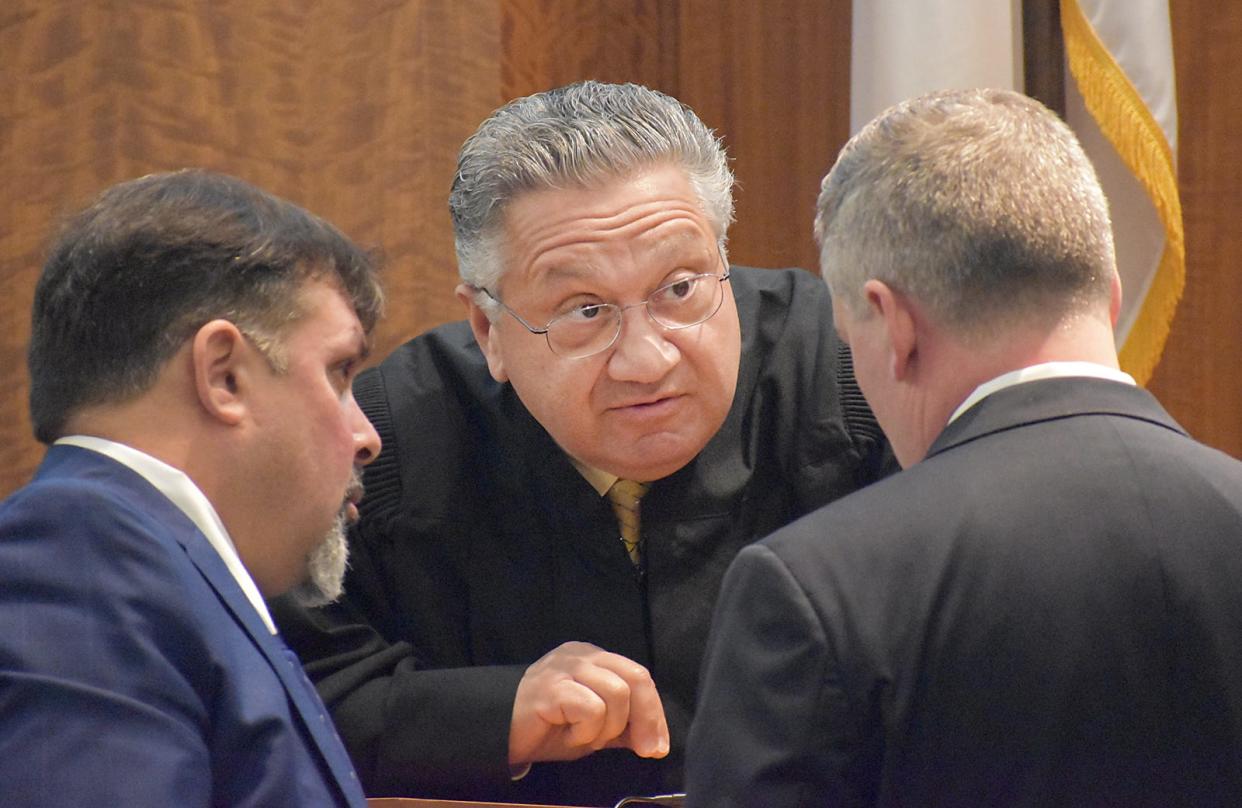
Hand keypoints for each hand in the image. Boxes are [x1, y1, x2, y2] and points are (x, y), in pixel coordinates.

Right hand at [508, 641, 669, 766]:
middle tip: (643, 750)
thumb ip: (623, 728)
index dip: (654, 712)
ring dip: (607, 728)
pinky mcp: (551, 687)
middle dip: (646, 719)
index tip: (658, 747)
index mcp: (594, 658)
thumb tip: (656, 744)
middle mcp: (581, 655)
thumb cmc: (547, 728)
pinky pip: (591, 708)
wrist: (498, 733)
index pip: (638, 676)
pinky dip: (586, 731)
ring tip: (583, 737)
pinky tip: (568, 735)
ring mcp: (565, 667)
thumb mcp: (594, 729)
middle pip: (635, 678)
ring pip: (616, 693)